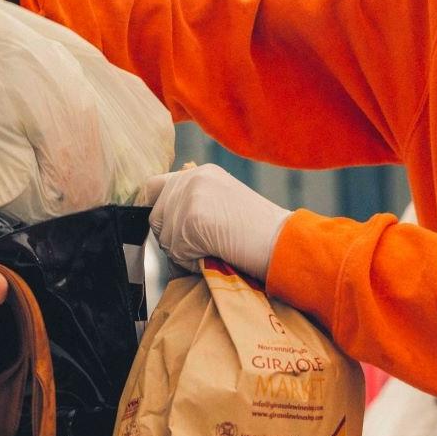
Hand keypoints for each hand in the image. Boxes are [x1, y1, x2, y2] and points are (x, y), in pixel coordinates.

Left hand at [145, 164, 291, 280]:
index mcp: (201, 173)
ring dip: (184, 253)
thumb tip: (159, 227)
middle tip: (203, 246)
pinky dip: (191, 261)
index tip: (158, 227)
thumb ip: (192, 207)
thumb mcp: (222, 207)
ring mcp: (191, 197)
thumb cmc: (260, 234)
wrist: (283, 242)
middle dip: (171, 239)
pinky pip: (175, 251)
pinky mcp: (191, 218)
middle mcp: (192, 178)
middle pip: (155, 216)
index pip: (154, 186)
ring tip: (214, 250)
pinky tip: (215, 254)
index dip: (152, 209)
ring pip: (164, 237)